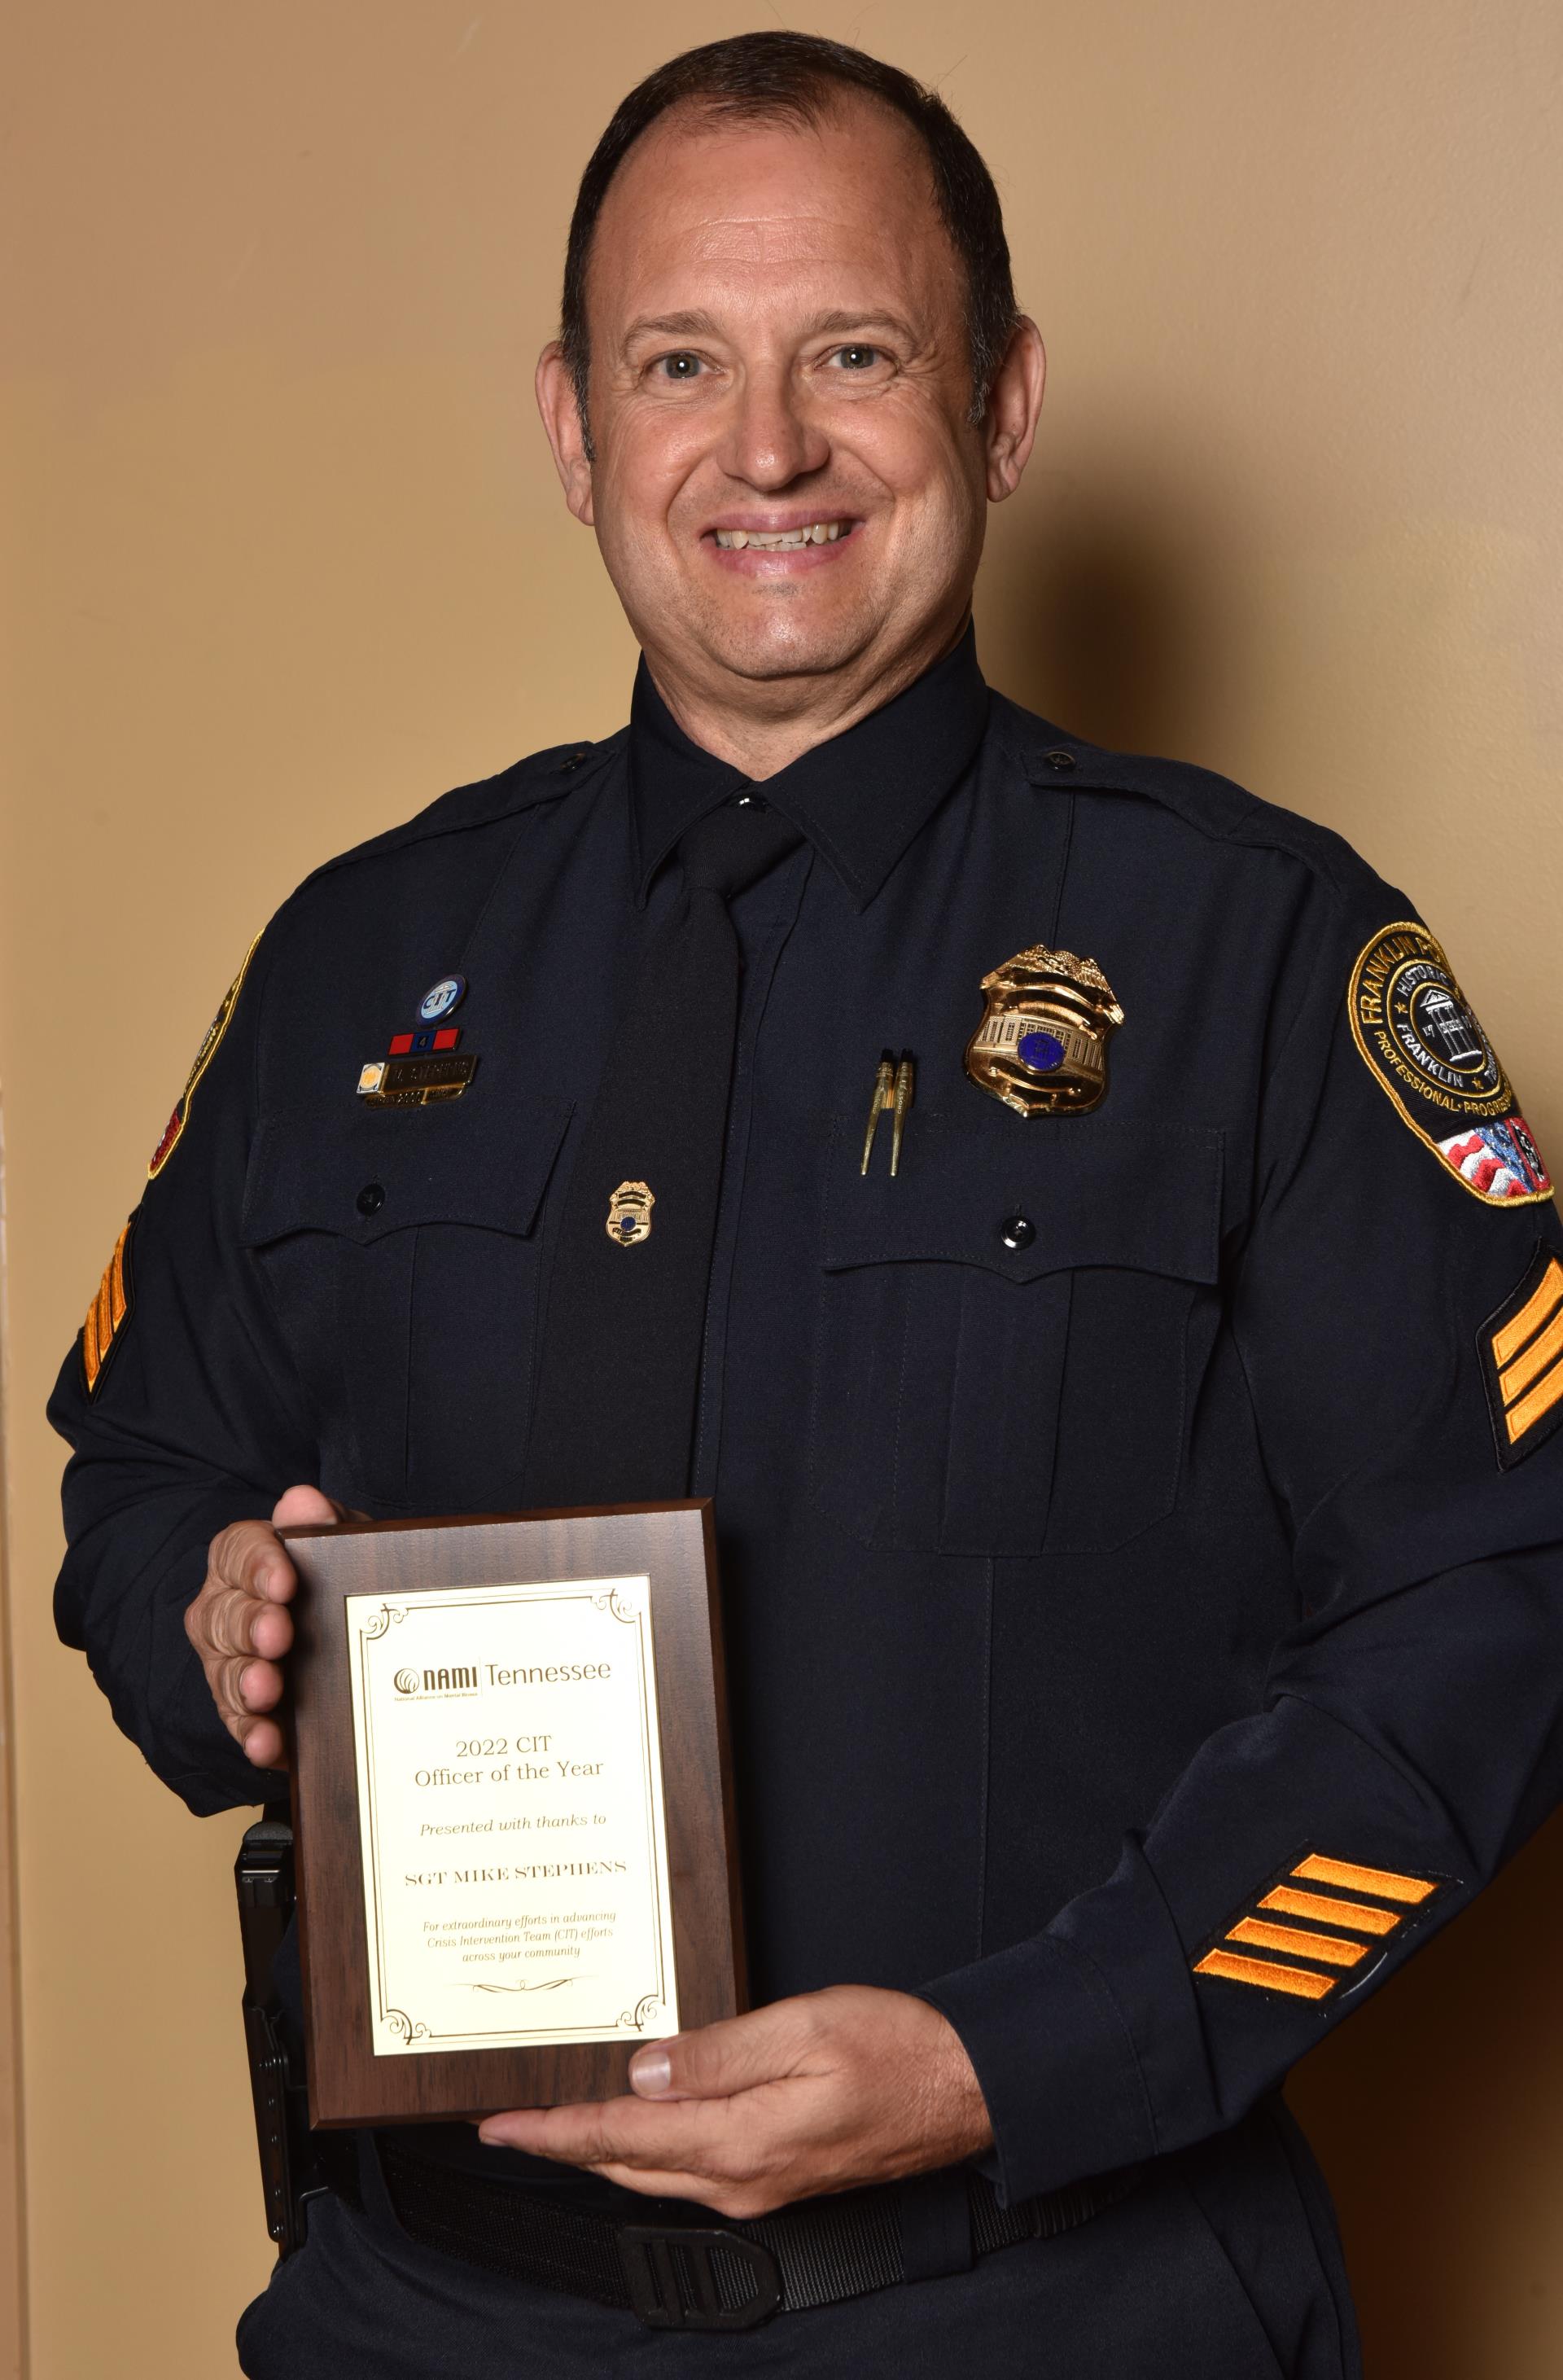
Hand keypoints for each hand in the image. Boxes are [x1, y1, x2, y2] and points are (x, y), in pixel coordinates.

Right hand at [183, 1484, 359, 1768]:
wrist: (365, 1637)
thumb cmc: (343, 1576)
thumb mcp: (346, 1543)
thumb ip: (326, 1520)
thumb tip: (303, 1501)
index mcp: (247, 1561)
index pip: (235, 1553)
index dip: (256, 1566)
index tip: (284, 1580)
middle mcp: (228, 1611)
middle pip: (223, 1616)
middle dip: (249, 1626)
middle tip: (278, 1636)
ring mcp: (233, 1664)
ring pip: (224, 1672)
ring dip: (244, 1682)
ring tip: (267, 1690)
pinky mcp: (250, 1713)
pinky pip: (240, 1725)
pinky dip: (253, 1735)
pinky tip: (267, 1742)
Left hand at [477, 1985, 992, 2217]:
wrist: (966, 2089)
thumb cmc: (897, 2050)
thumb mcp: (802, 2028)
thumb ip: (717, 2055)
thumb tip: (643, 2074)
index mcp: (741, 2144)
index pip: (620, 2140)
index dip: (553, 2132)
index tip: (499, 2125)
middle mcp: (742, 2181)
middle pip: (626, 2166)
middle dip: (564, 2145)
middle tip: (509, 2122)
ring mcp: (759, 2186)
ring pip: (656, 2171)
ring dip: (602, 2148)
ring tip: (558, 2118)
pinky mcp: (777, 2177)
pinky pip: (691, 2169)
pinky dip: (648, 2147)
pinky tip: (639, 2120)